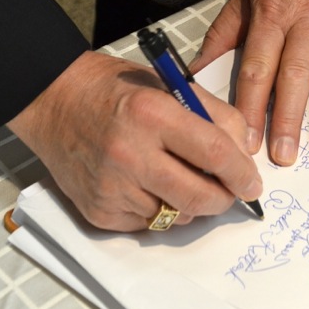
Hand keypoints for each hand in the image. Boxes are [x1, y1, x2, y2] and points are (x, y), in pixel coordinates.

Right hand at [8, 50, 262, 230]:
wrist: (54, 100)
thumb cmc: (115, 88)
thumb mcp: (169, 84)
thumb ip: (212, 114)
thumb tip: (244, 153)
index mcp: (152, 113)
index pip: (213, 152)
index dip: (241, 173)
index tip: (253, 183)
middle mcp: (130, 153)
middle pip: (198, 196)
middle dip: (223, 199)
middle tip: (229, 191)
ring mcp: (111, 187)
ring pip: (175, 216)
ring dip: (188, 204)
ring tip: (178, 176)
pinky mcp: (98, 212)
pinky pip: (146, 224)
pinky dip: (158, 209)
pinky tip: (147, 183)